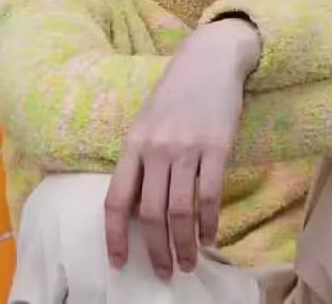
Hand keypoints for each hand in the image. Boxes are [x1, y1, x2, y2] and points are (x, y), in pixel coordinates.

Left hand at [104, 18, 259, 279]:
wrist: (210, 59)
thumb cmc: (177, 92)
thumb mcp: (147, 120)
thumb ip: (141, 159)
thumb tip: (139, 206)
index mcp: (133, 143)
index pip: (116, 200)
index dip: (115, 237)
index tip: (119, 264)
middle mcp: (155, 148)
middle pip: (151, 214)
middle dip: (157, 251)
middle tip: (166, 273)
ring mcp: (186, 148)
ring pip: (181, 211)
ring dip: (185, 245)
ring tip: (190, 263)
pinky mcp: (216, 146)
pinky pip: (210, 195)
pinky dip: (210, 222)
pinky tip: (211, 236)